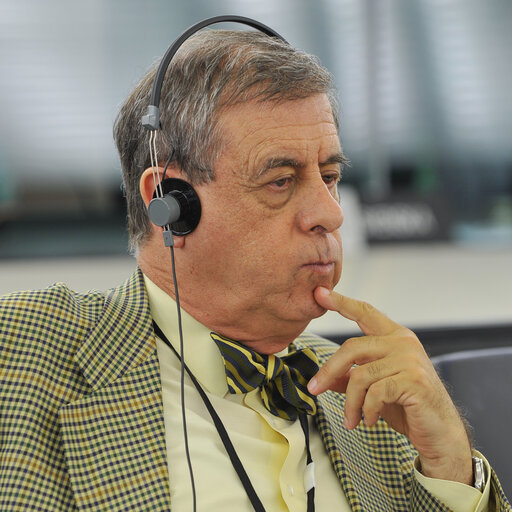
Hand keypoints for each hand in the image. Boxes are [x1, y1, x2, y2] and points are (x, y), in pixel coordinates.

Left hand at [307, 287, 472, 484]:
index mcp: (394, 337)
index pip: (364, 312)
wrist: (440, 434)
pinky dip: (366, 410)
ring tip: (351, 419)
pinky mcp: (413, 380)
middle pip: (352, 347)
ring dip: (350, 402)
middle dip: (329, 370)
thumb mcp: (373, 390)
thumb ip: (350, 379)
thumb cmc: (408, 408)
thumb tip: (322, 379)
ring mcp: (410, 360)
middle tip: (313, 389)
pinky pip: (374, 392)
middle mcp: (403, 343)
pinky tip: (369, 421)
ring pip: (360, 375)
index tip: (320, 293)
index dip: (341, 302)